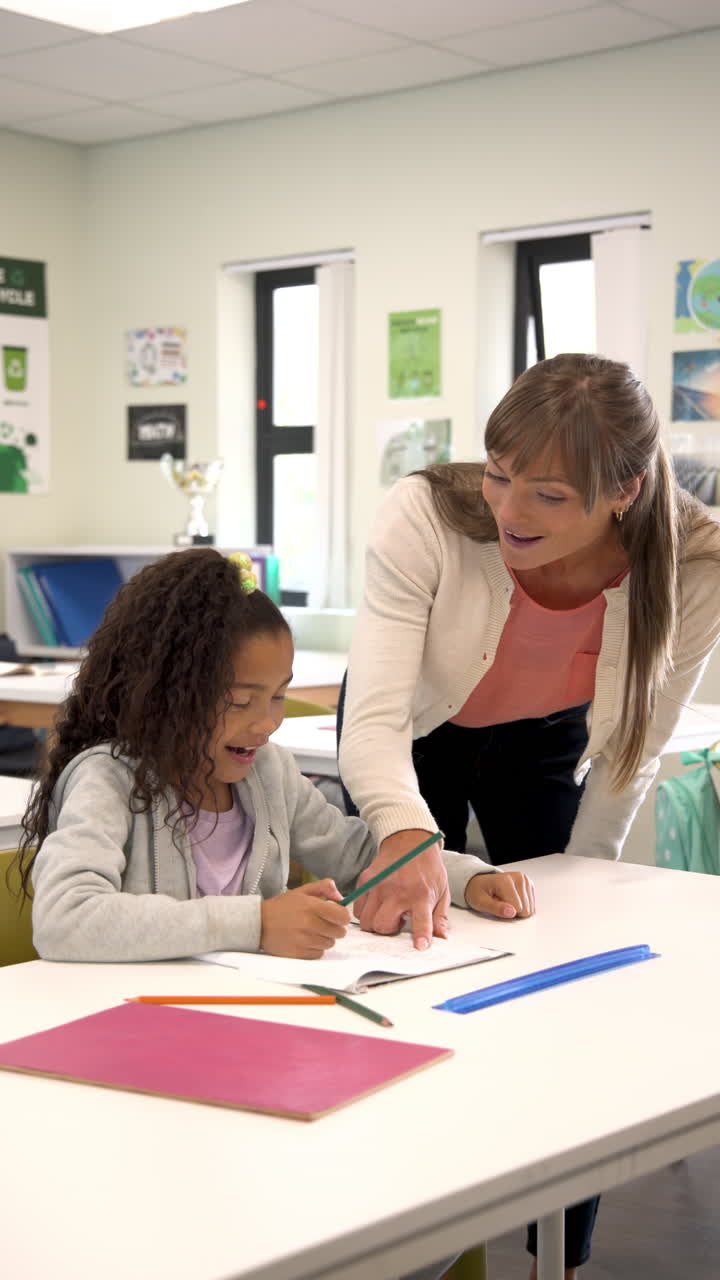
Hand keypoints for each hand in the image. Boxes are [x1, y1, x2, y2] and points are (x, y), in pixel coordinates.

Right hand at [260, 879, 350, 958]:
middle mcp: (310, 924)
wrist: (258, 924)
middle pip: (339, 932)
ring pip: (330, 944)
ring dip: (324, 938)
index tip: (336, 915)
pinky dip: (315, 949)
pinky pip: (319, 954)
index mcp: (312, 906)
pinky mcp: (299, 954)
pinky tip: (305, 941)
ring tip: (311, 932)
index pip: (343, 916)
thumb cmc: (281, 907)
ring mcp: (304, 941)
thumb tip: (341, 897)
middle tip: (322, 923)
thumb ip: (324, 887)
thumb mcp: (302, 891)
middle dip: (334, 927)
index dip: (342, 916)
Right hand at [353, 829, 449, 950]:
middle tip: (397, 921)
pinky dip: (364, 911)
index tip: (420, 947)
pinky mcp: (366, 880)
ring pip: (366, 920)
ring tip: (387, 912)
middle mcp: (398, 891)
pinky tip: (377, 904)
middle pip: (382, 926)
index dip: (421, 937)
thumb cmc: (427, 866)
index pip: (421, 922)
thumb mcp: (441, 890)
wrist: (410, 841)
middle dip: (388, 931)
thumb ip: (439, 916)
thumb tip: (441, 938)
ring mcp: (378, 885)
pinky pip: (357, 907)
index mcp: (421, 894)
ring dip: (375, 923)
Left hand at [465, 871, 534, 919]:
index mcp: (505, 881)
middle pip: (526, 909)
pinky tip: (512, 899)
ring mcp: (525, 880)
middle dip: (513, 911)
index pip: (517, 908)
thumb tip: (511, 913)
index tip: (496, 905)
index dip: (506, 913)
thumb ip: (496, 908)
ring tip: (505, 900)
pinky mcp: (529, 884)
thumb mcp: (480, 902)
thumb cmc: (478, 892)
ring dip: (518, 909)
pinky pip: (531, 905)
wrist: (479, 882)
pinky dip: (522, 905)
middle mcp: (518, 877)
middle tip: (500, 903)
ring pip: (530, 909)